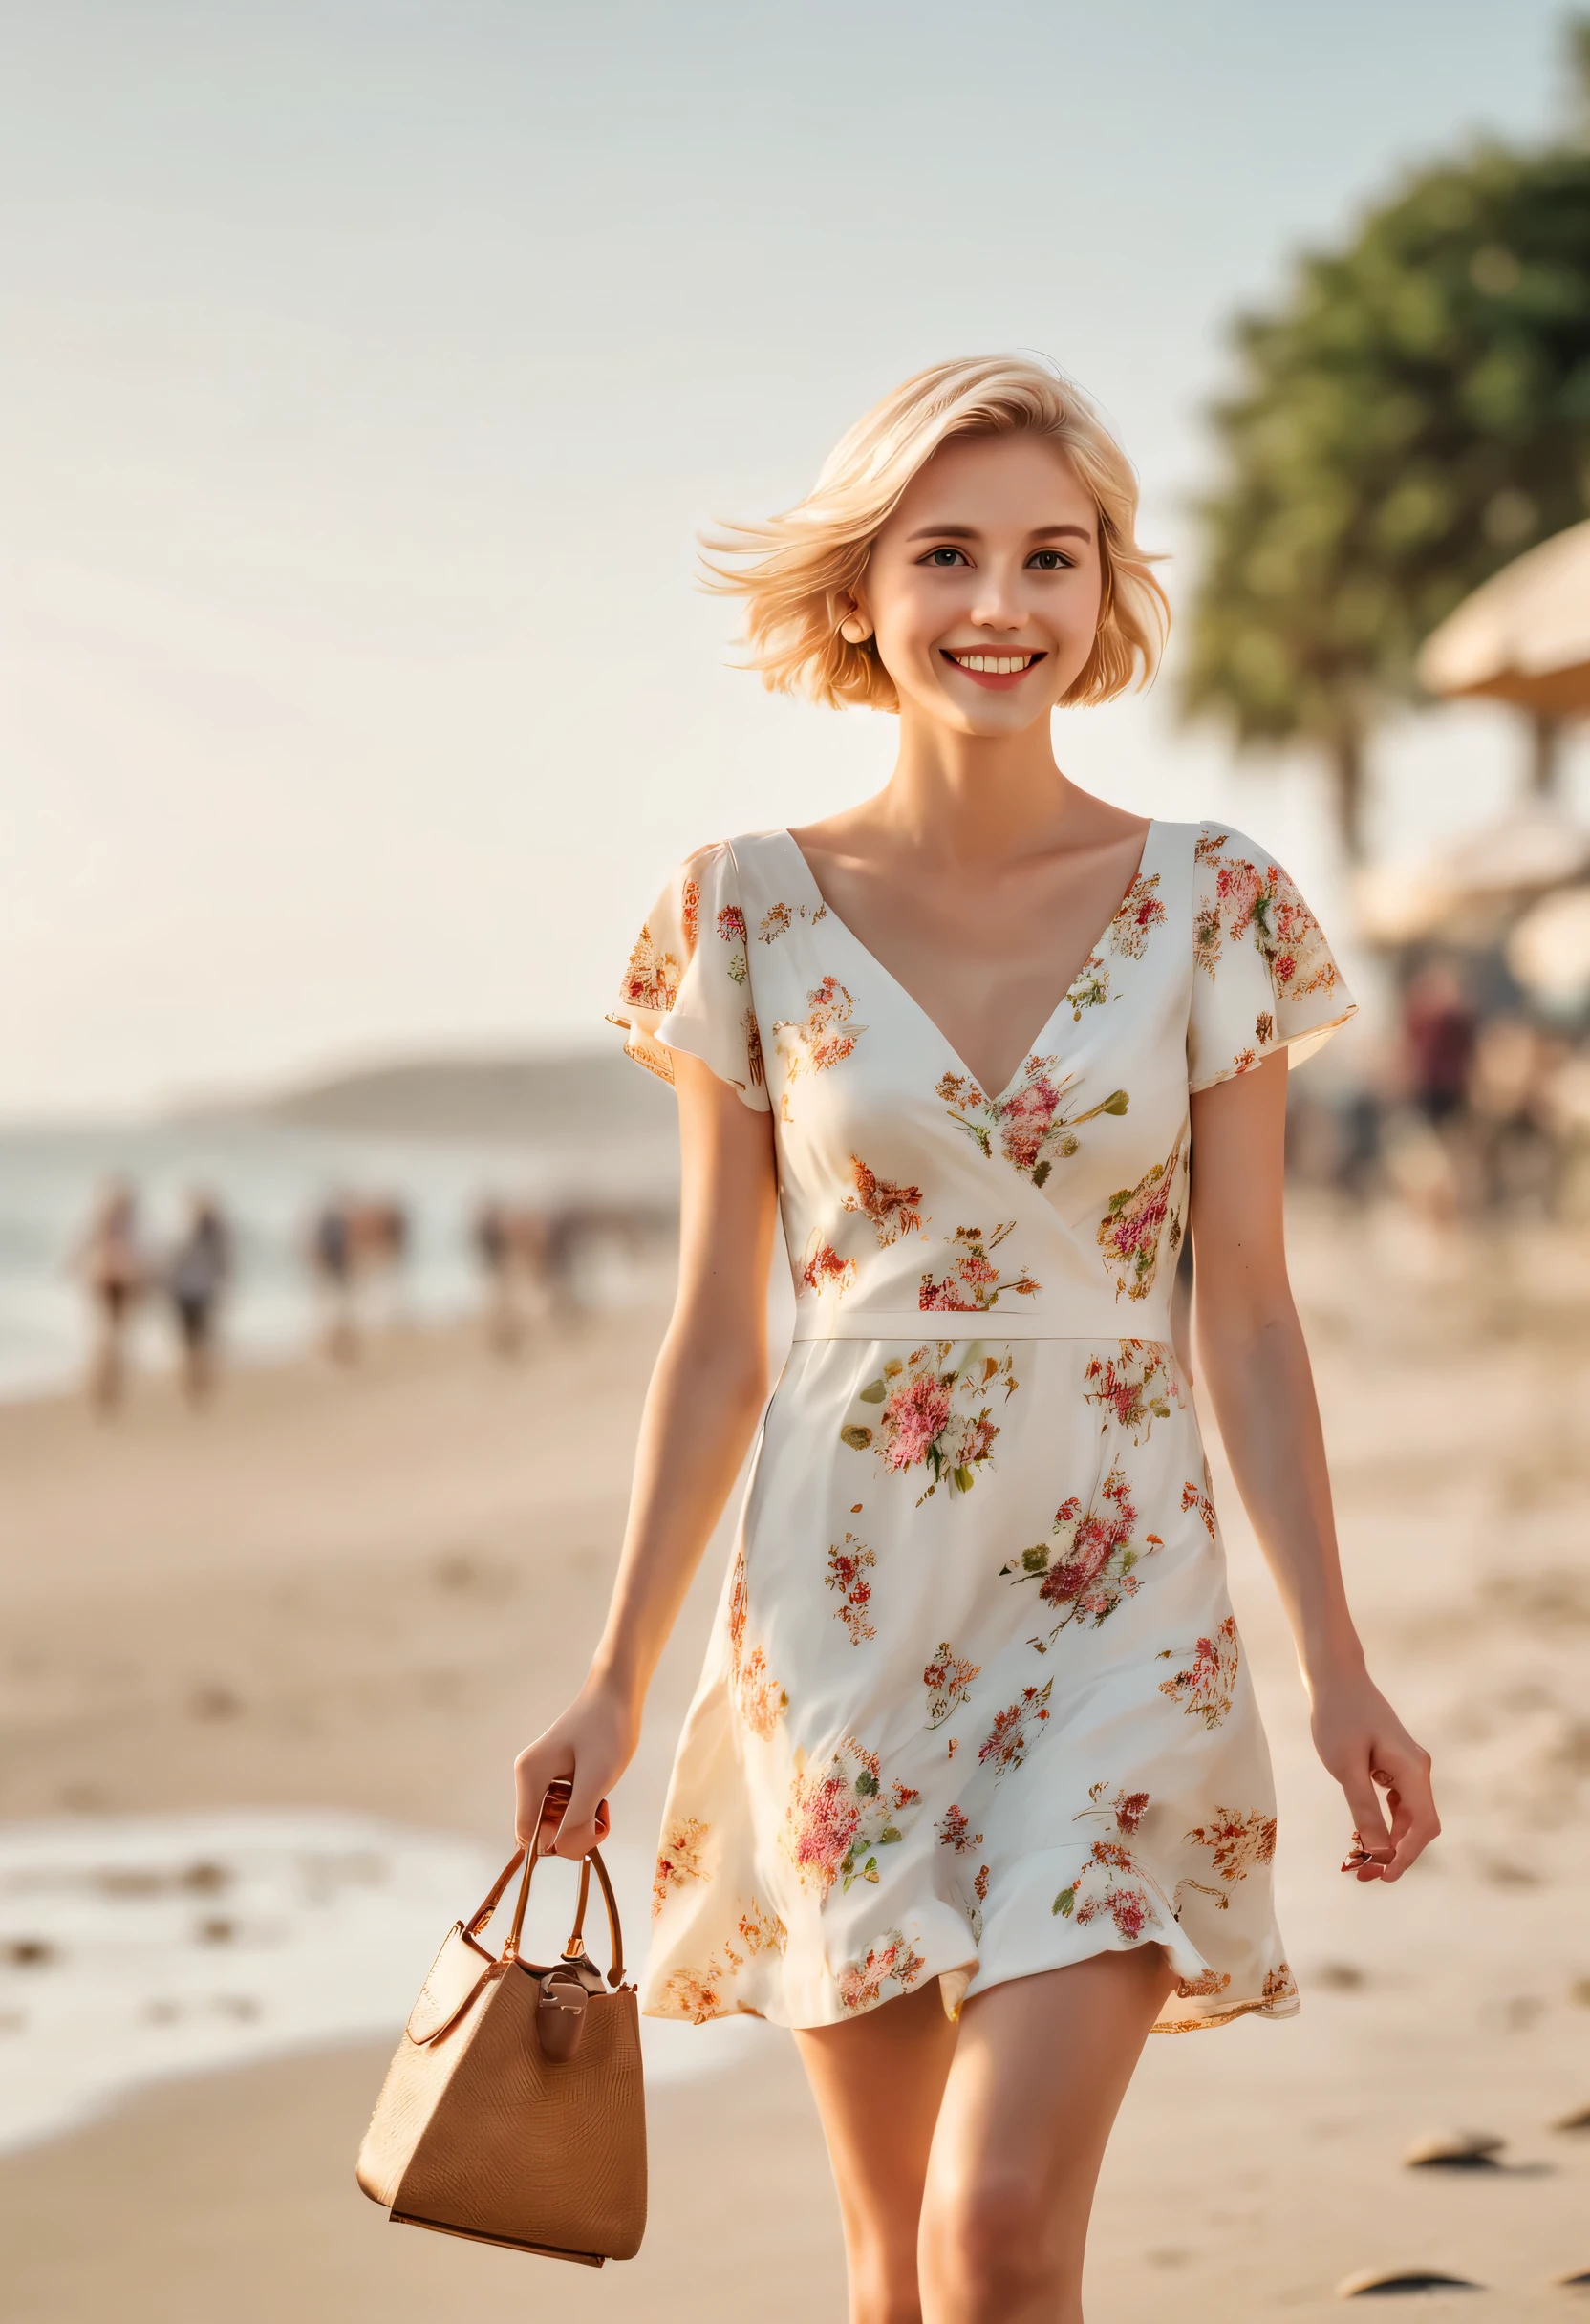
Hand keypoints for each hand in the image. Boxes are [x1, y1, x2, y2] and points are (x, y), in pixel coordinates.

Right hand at [513, 1678, 640, 1859]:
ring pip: (555, 1818)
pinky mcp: (556, 1771)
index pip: (529, 1835)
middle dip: (572, 1832)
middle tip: (602, 1819)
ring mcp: (541, 1773)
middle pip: (541, 1828)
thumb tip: (561, 1850)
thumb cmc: (607, 1730)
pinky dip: (582, 1806)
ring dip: (580, 1820)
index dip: (558, 1845)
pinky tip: (600, 1794)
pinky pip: (563, 1804)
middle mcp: (528, 1776)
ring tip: (604, 1805)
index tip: (590, 1833)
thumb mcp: (596, 1780)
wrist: (617, 1690)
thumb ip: (575, 1819)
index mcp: (529, 1777)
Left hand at [1309, 1673, 1438, 1882]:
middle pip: (1418, 1825)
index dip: (1407, 1856)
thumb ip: (1364, 1809)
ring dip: (1386, 1840)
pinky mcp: (1394, 1763)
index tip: (1382, 1876)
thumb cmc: (1337, 1717)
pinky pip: (1396, 1802)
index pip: (1423, 1826)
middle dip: (1394, 1853)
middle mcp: (1418, 1770)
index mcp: (1413, 1770)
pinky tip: (1360, 1835)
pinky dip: (1381, 1822)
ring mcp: (1408, 1766)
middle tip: (1362, 1876)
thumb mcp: (1346, 1768)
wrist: (1335, 1678)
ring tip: (1357, 1862)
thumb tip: (1379, 1852)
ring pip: (1406, 1816)